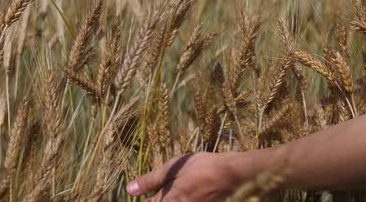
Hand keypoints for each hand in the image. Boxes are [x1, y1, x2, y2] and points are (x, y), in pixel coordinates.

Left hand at [127, 152, 247, 200]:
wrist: (234, 175)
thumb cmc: (202, 168)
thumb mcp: (174, 168)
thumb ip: (151, 180)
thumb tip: (130, 189)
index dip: (146, 199)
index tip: (147, 195)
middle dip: (158, 199)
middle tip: (168, 190)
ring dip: (170, 198)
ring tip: (178, 190)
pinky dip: (184, 199)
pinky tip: (188, 194)